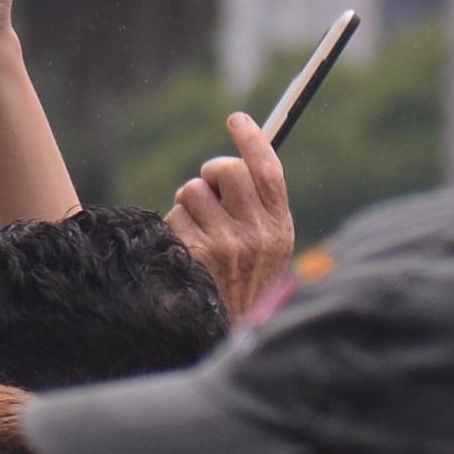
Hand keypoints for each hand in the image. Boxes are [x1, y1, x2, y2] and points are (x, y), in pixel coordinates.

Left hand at [165, 113, 294, 320]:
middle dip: (212, 172)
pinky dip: (175, 228)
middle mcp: (256, 234)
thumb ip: (259, 209)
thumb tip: (238, 161)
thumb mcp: (268, 250)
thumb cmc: (242, 286)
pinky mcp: (193, 254)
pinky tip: (186, 253)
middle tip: (211, 189)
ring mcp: (224, 244)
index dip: (252, 138)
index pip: (268, 170)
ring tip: (198, 233)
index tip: (236, 119)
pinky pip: (174, 216)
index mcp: (280, 229)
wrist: (225, 334)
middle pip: (227, 169)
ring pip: (193, 190)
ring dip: (189, 205)